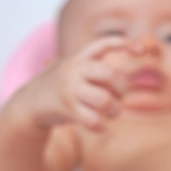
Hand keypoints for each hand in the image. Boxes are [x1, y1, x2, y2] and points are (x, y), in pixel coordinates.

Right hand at [21, 37, 136, 129]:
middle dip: (122, 88)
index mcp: (80, 58)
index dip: (124, 45)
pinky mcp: (67, 109)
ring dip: (114, 110)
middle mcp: (75, 70)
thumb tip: (131, 66)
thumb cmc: (65, 87)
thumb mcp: (78, 69)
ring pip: (106, 100)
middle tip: (117, 96)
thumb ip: (99, 67)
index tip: (141, 51)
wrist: (30, 103)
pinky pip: (94, 120)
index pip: (104, 44)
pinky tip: (99, 124)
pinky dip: (102, 126)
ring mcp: (70, 89)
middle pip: (112, 74)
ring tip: (110, 112)